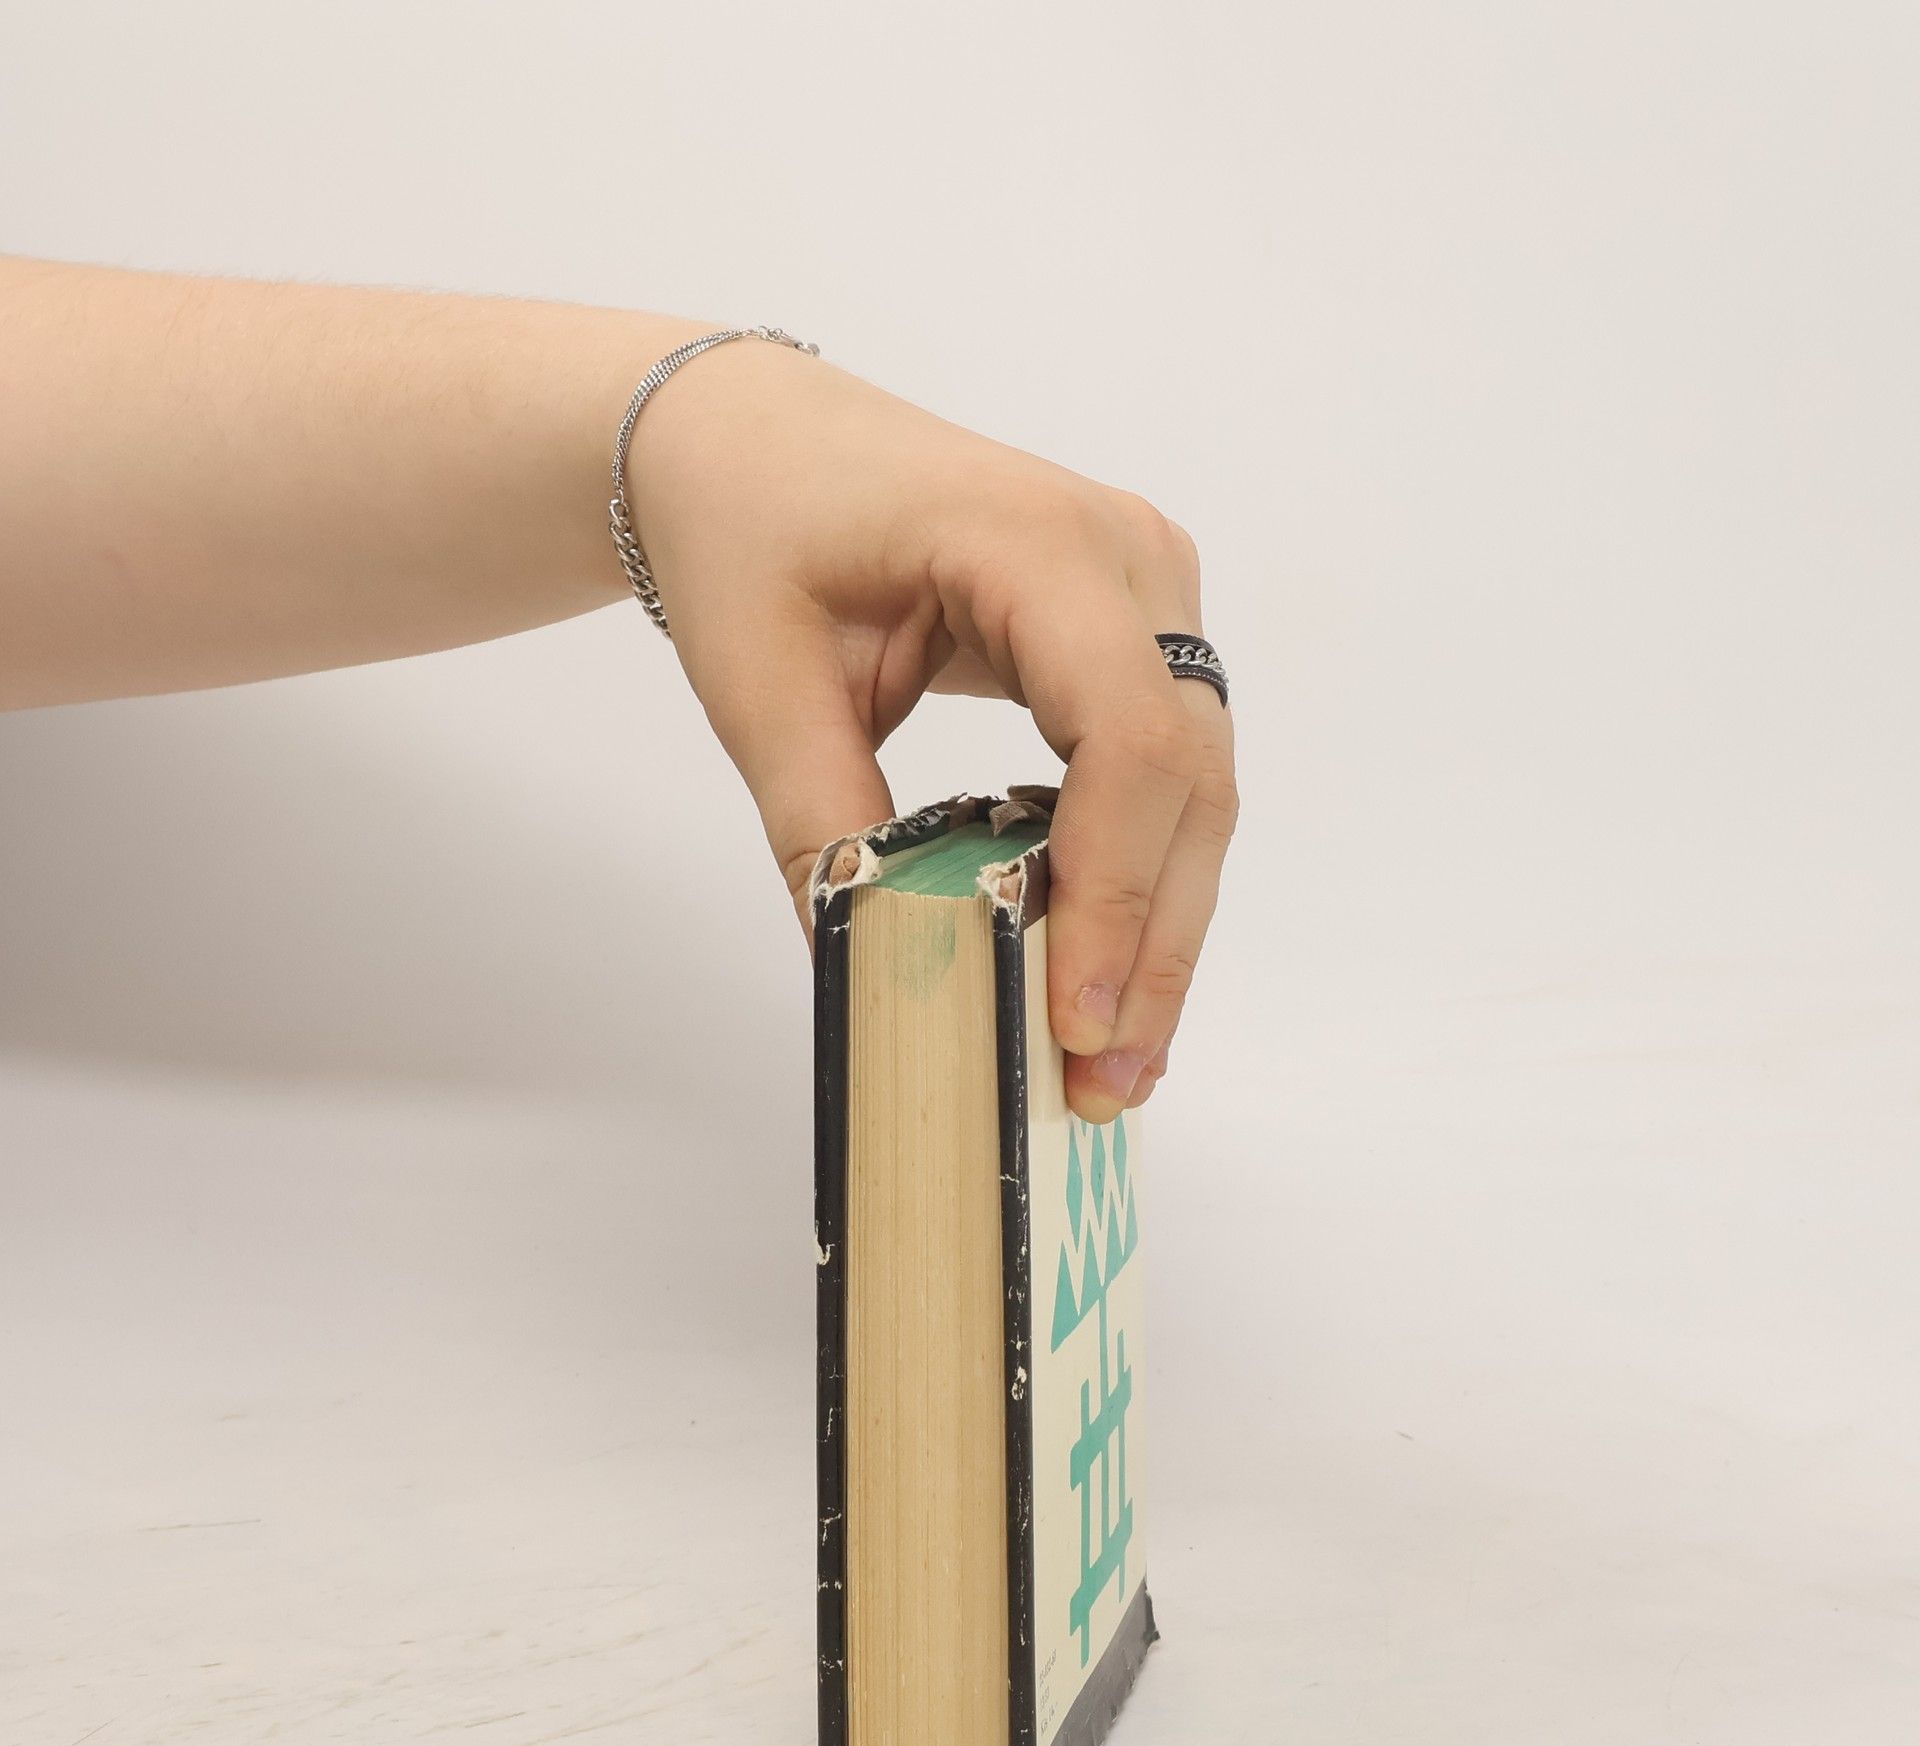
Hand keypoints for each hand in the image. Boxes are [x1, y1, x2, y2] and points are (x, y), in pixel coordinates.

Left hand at [629, 342, 1236, 1122]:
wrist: (758, 440)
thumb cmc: (749, 528)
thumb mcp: (759, 681)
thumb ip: (819, 825)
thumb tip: (878, 978)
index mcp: (1034, 539)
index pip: (1123, 732)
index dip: (1113, 888)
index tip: (1070, 1015)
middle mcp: (1127, 555)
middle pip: (1187, 775)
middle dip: (1152, 941)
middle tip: (1106, 1082)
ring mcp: (1147, 587)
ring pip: (1195, 784)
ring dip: (1160, 923)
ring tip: (1114, 1056)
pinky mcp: (1134, 628)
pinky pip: (1163, 766)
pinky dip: (1140, 870)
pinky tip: (1104, 963)